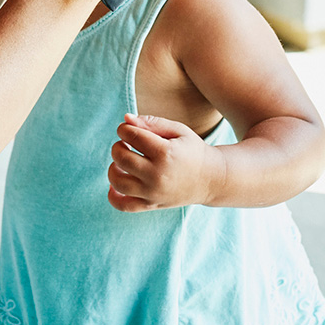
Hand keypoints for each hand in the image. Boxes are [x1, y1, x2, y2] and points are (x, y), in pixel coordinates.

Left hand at [106, 113, 224, 210]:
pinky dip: (113, 196)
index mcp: (165, 152)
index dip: (124, 129)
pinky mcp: (152, 205)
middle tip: (126, 144)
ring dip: (113, 168)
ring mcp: (153, 193)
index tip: (128, 129)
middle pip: (121, 157)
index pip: (132, 136)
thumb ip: (152, 122)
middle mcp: (157, 175)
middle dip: (118, 146)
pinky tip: (115, 185)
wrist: (211, 179)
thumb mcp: (178, 130)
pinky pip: (123, 205)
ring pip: (118, 182)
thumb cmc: (193, 151)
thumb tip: (126, 119)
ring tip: (122, 162)